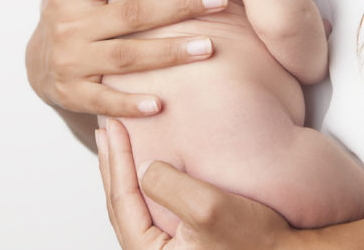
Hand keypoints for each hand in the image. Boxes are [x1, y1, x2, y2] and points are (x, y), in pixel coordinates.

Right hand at [25, 0, 231, 118]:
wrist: (37, 65)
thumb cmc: (65, 5)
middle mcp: (70, 23)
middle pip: (131, 14)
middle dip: (179, 5)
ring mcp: (72, 61)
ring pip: (126, 58)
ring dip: (169, 54)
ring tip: (211, 46)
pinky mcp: (75, 95)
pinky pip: (106, 101)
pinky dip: (131, 104)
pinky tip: (163, 102)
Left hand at [97, 119, 294, 248]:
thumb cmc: (257, 241)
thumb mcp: (208, 208)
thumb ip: (168, 186)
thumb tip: (143, 166)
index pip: (123, 199)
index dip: (116, 158)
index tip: (112, 125)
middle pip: (122, 204)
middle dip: (113, 164)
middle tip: (106, 129)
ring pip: (134, 208)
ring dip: (125, 172)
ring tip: (118, 144)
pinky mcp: (182, 247)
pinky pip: (151, 212)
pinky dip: (144, 185)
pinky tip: (145, 167)